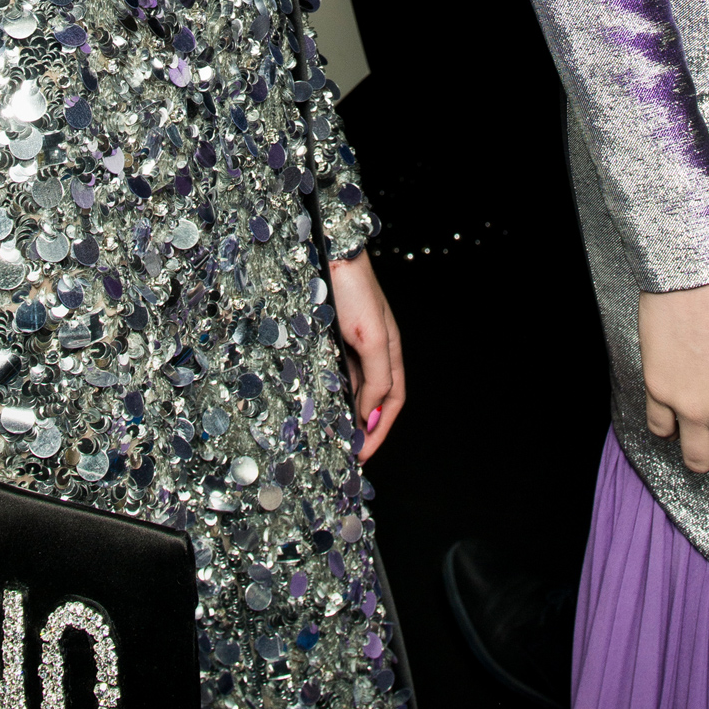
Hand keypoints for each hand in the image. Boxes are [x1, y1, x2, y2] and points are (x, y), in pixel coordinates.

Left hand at [330, 250, 405, 461]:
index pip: (392, 402)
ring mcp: (349, 344)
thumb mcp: (372, 338)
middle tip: (345, 452)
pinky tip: (316, 402)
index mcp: (390, 352)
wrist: (328, 252)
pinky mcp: (328, 336)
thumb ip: (377, 378)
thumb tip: (368, 415)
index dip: (380, 431)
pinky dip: (328, 392)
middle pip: (372, 399)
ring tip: (329, 434)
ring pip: (350, 388)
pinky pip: (332, 373)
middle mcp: (371, 351)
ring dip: (343, 411)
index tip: (362, 456)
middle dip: (361, 427)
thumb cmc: (353, 291)